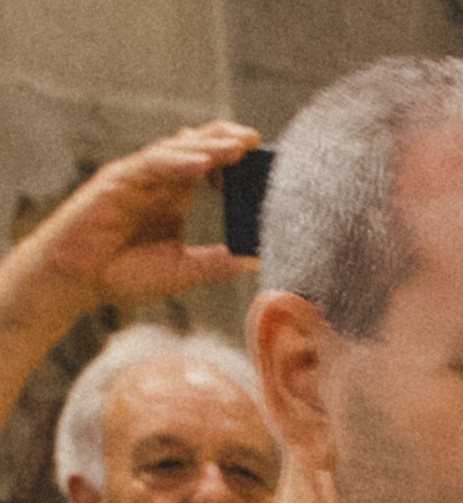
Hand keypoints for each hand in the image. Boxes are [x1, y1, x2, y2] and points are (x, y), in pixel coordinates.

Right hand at [0, 123, 259, 336]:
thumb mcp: (182, 271)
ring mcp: (136, 178)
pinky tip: (202, 163)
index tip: (264, 162)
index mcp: (174, 196)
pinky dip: (177, 162)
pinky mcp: (115, 182)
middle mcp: (157, 181)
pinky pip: (149, 165)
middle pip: (195, 149)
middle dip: (225, 141)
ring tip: (237, 146)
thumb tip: (257, 262)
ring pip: (175, 151)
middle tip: (256, 139)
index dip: (234, 161)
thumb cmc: (123, 274)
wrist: (77, 281)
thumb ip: (217, 264)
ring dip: (207, 147)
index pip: (209, 167)